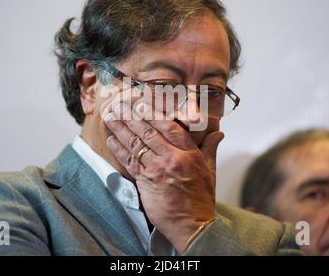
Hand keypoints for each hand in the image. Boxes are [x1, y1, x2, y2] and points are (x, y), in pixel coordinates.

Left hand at [104, 101, 223, 252]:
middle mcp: (172, 158)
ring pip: (136, 143)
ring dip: (121, 128)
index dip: (154, 113)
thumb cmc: (201, 198)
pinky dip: (119, 149)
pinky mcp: (146, 182)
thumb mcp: (210, 171)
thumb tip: (218, 132)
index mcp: (189, 154)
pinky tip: (111, 139)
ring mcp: (157, 169)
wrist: (192, 225)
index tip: (142, 103)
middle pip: (148, 131)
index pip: (169, 126)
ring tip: (111, 116)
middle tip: (120, 104)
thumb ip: (210, 148)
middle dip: (132, 116)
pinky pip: (129, 161)